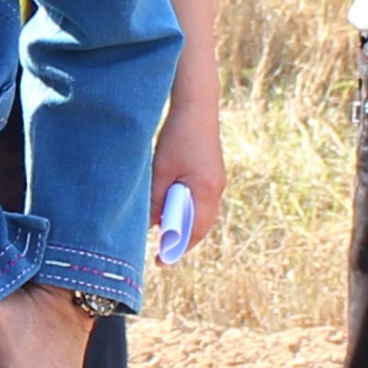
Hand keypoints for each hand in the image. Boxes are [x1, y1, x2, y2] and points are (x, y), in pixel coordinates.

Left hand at [149, 92, 228, 253]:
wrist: (196, 107)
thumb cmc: (177, 137)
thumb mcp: (160, 171)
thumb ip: (156, 200)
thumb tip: (150, 226)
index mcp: (206, 190)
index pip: (196, 231)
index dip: (178, 248)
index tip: (161, 260)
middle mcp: (216, 189)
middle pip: (200, 225)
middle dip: (180, 239)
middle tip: (160, 250)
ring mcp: (216, 181)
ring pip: (200, 213)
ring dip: (183, 223)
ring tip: (162, 230)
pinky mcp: (212, 174)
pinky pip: (200, 200)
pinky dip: (186, 209)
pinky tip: (170, 206)